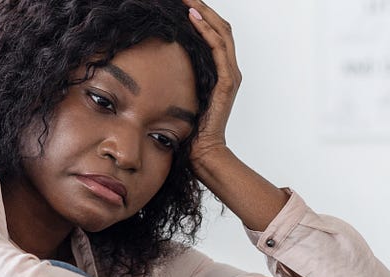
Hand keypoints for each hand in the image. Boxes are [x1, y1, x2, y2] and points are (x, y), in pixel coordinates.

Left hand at [183, 0, 240, 165]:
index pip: (215, 32)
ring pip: (222, 33)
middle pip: (221, 27)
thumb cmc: (191, 126)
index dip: (202, 14)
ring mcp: (230, 75)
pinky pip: (219, 49)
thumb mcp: (184, 93)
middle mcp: (229, 69)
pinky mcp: (227, 83)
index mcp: (221, 70)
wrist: (203, 150)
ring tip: (188, 1)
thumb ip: (180, 75)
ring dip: (204, 13)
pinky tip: (193, 19)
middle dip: (202, 8)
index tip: (183, 3)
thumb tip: (160, 59)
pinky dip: (207, 31)